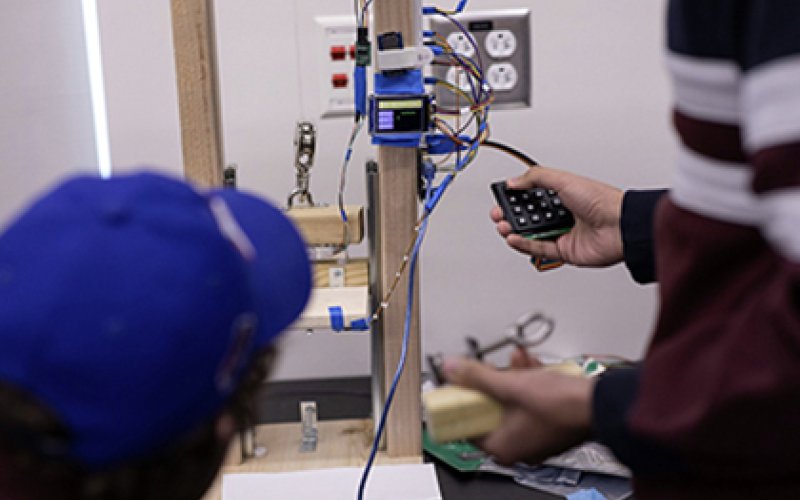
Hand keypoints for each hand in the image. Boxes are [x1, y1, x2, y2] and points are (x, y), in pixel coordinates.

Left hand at [444, 348, 593, 464]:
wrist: (601, 402)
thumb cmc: (562, 406)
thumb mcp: (510, 384)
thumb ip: (478, 377)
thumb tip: (453, 370)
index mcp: (504, 447)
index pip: (470, 426)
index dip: (464, 401)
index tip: (461, 385)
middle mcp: (520, 447)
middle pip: (492, 411)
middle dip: (493, 382)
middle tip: (489, 368)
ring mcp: (537, 436)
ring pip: (514, 402)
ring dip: (513, 376)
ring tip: (516, 359)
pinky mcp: (552, 423)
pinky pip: (532, 402)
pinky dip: (530, 383)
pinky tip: (532, 364)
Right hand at [491, 166, 623, 266]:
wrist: (620, 226)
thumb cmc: (602, 201)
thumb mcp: (564, 180)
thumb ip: (536, 177)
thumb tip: (514, 181)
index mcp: (563, 195)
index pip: (533, 196)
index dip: (517, 196)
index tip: (503, 197)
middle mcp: (563, 214)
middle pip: (529, 216)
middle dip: (511, 215)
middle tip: (499, 213)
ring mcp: (563, 233)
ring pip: (531, 234)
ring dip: (514, 230)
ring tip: (504, 226)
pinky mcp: (565, 251)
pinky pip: (539, 249)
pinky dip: (524, 244)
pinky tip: (514, 238)